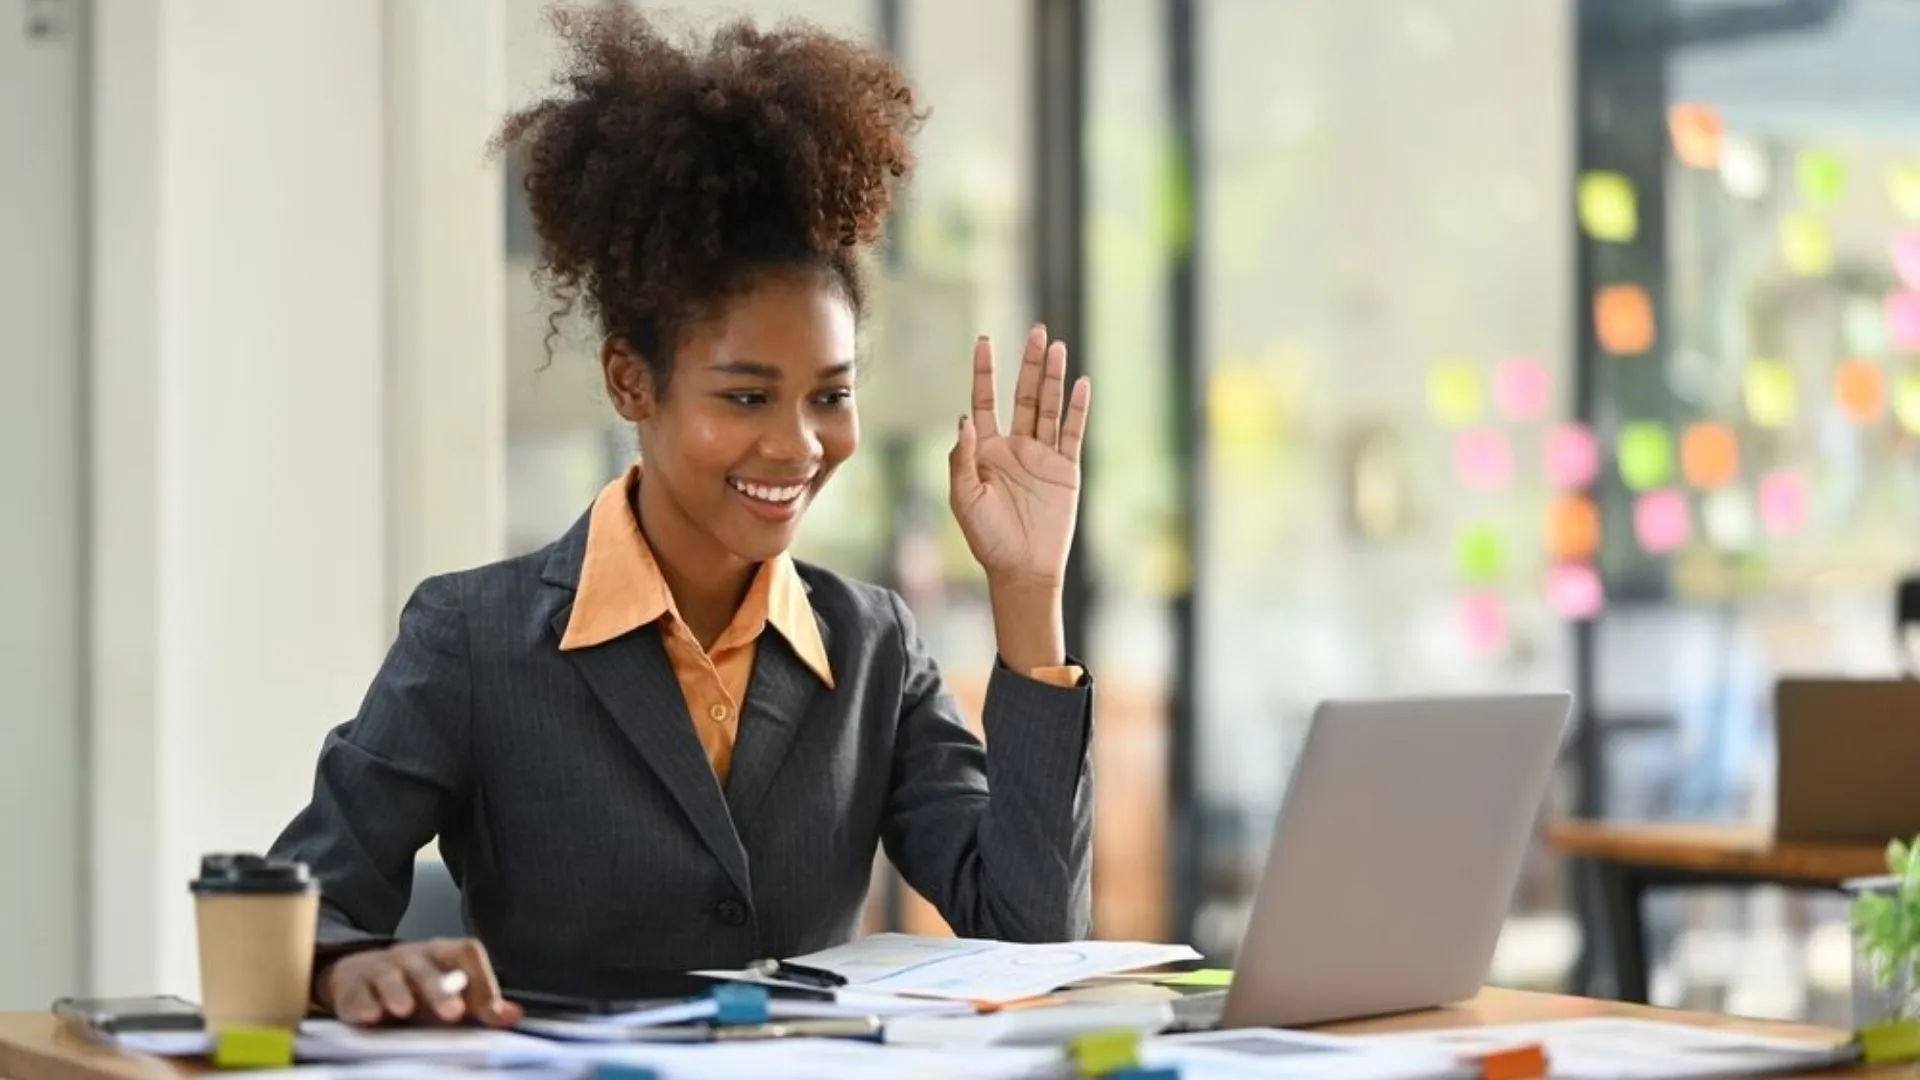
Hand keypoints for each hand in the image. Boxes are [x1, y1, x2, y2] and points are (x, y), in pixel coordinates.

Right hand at [317, 939, 522, 1027]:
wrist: (356, 976)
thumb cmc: (411, 988)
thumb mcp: (445, 992)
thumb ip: (478, 1004)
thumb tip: (513, 1016)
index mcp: (441, 955)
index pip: (467, 953)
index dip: (482, 981)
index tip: (493, 1014)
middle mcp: (411, 957)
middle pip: (427, 967)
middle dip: (440, 990)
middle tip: (453, 1014)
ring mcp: (379, 969)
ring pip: (389, 976)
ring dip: (398, 992)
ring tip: (403, 1010)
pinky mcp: (350, 987)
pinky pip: (355, 993)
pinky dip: (361, 1004)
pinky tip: (368, 1016)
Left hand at [949, 325, 1091, 588]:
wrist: (1023, 569)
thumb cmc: (988, 539)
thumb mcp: (964, 498)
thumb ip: (962, 458)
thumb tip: (964, 419)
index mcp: (986, 451)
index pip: (985, 401)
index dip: (985, 372)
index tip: (985, 341)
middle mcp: (1015, 447)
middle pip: (1024, 395)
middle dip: (1029, 363)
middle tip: (1037, 330)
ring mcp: (1042, 457)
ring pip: (1050, 408)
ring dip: (1054, 378)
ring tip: (1058, 346)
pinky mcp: (1066, 470)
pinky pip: (1072, 433)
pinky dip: (1077, 409)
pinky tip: (1080, 384)